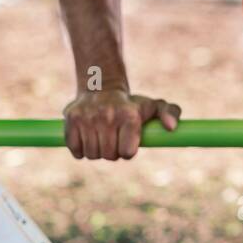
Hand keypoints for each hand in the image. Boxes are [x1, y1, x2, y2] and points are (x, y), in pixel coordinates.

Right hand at [62, 88, 180, 160]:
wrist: (101, 86)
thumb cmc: (132, 104)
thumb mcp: (155, 106)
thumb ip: (171, 113)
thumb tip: (170, 127)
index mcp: (129, 116)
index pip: (127, 153)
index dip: (127, 151)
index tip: (127, 142)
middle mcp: (108, 115)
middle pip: (109, 156)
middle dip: (112, 152)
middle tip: (113, 139)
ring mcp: (88, 117)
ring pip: (92, 154)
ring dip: (96, 151)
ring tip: (101, 137)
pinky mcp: (71, 119)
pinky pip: (75, 149)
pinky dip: (80, 149)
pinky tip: (87, 138)